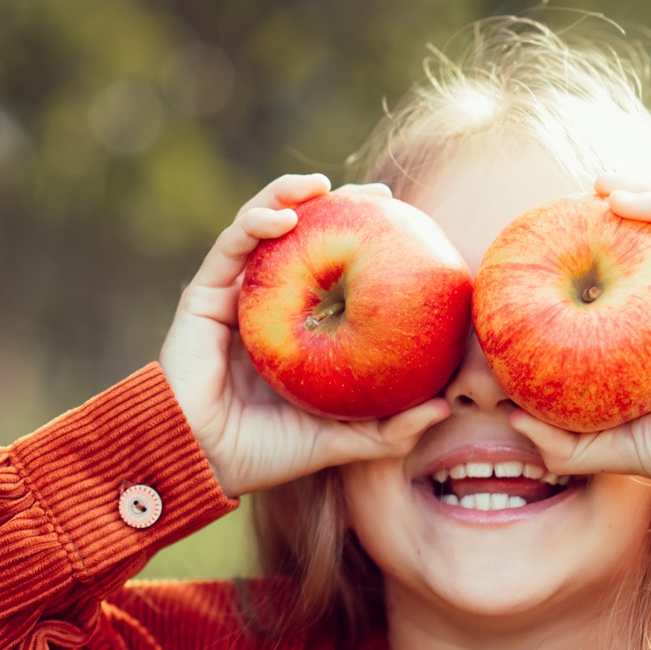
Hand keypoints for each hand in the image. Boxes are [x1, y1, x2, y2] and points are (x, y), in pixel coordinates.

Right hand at [159, 174, 451, 496]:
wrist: (202, 463)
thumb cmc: (266, 453)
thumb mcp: (341, 439)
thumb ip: (389, 428)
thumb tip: (447, 408)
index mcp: (296, 327)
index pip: (332, 269)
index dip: (364, 240)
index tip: (404, 222)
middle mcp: (265, 303)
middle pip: (301, 237)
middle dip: (337, 205)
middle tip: (378, 195)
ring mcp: (233, 296)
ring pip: (260, 227)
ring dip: (288, 195)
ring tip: (322, 186)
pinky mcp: (203, 296)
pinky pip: (230, 248)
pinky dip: (255, 223)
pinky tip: (284, 217)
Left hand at [505, 177, 650, 499]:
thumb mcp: (619, 448)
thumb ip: (569, 442)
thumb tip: (511, 417)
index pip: (636, 285)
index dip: (601, 260)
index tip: (556, 250)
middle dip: (620, 215)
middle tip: (573, 206)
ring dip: (639, 193)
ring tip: (596, 184)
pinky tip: (617, 197)